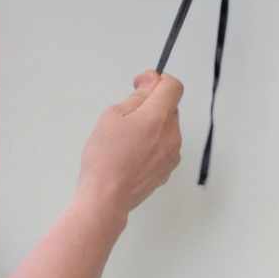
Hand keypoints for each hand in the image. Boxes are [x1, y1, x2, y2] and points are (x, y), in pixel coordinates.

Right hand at [77, 71, 183, 217]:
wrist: (106, 198)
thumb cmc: (105, 157)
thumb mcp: (112, 116)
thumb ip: (137, 97)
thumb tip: (151, 85)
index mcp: (159, 117)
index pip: (173, 86)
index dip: (157, 80)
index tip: (141, 84)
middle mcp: (172, 134)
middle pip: (170, 107)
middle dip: (151, 104)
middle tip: (126, 114)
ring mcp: (172, 154)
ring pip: (167, 128)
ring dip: (152, 125)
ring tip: (126, 138)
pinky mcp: (168, 170)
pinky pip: (164, 147)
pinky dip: (152, 144)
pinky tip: (132, 154)